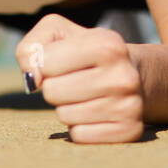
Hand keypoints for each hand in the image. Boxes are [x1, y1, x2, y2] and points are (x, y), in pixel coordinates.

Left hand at [15, 13, 143, 143]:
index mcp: (106, 44)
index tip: (60, 62)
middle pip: (52, 92)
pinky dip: (79, 126)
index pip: (45, 62)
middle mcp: (122, 75)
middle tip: (73, 81)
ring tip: (85, 95)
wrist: (136, 74)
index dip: (44, 64)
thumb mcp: (58, 32)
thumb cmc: (86, 52)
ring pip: (64, 116)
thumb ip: (31, 47)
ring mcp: (129, 104)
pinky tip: (95, 113)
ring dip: (66, 107)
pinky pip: (79, 135)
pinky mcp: (130, 130)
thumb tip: (32, 79)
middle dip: (54, 87)